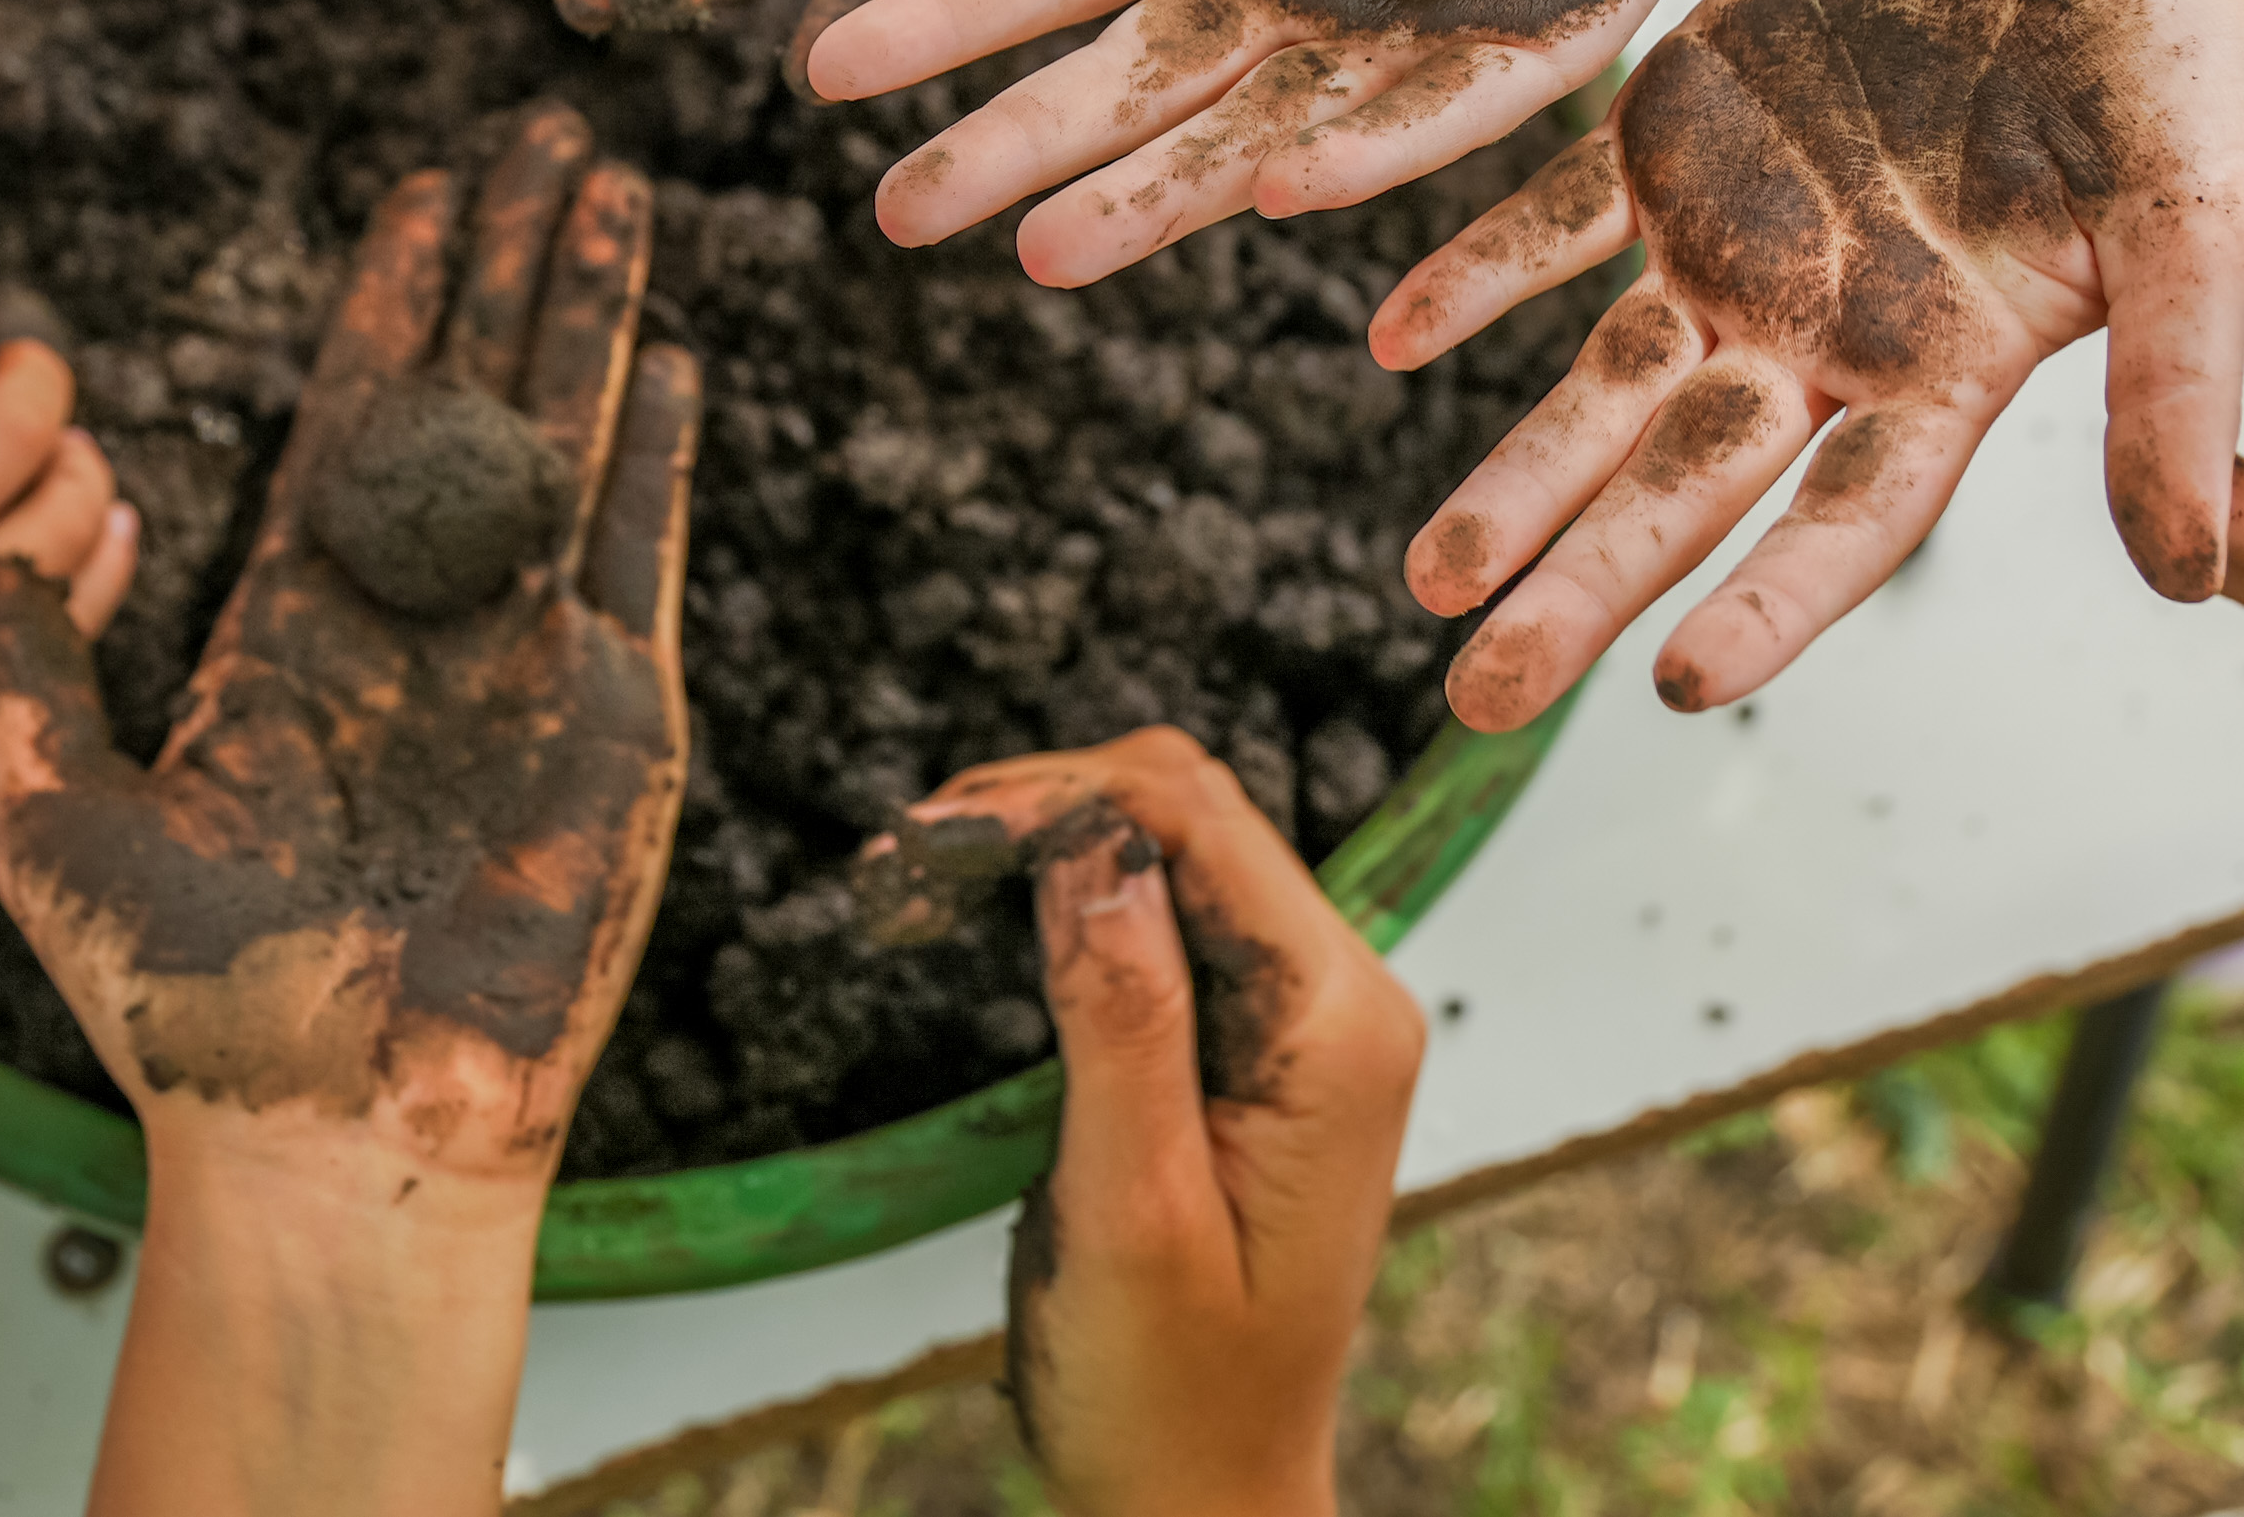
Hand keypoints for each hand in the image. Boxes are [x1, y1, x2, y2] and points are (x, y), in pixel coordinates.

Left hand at [0, 102, 697, 1182]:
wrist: (331, 1134)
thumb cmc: (190, 1012)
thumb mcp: (64, 820)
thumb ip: (22, 672)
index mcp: (300, 627)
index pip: (356, 421)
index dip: (394, 306)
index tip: (418, 196)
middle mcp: (420, 621)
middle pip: (476, 396)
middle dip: (510, 264)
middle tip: (540, 134)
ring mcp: (522, 661)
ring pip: (564, 439)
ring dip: (590, 312)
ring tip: (610, 189)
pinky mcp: (607, 718)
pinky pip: (634, 554)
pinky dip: (655, 454)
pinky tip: (670, 355)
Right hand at [805, 0, 1721, 286]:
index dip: (952, 17)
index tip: (831, 67)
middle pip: (1132, 78)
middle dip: (1020, 145)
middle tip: (899, 216)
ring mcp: (1405, 29)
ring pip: (1258, 129)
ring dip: (1158, 195)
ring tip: (1047, 256)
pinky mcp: (1529, 47)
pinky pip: (1437, 115)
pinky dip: (1363, 151)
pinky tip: (1285, 190)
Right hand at [886, 728, 1419, 1516]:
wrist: (1202, 1502)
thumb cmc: (1169, 1393)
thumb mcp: (1130, 1209)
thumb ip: (1122, 1017)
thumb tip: (1089, 841)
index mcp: (1335, 1026)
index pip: (1198, 823)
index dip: (1055, 798)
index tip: (923, 838)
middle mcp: (1342, 999)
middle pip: (1191, 815)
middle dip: (1044, 804)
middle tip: (902, 856)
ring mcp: (1303, 1019)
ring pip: (1176, 851)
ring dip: (1050, 839)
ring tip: (921, 872)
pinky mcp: (1256, 1046)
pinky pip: (1172, 919)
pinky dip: (1072, 895)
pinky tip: (988, 907)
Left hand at [1376, 0, 2243, 728]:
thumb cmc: (2166, 63)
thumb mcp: (2190, 216)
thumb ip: (2175, 383)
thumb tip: (2188, 577)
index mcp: (1944, 371)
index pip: (1845, 519)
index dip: (1770, 600)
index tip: (1680, 683)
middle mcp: (1821, 336)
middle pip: (1688, 486)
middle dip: (1585, 587)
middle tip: (1481, 695)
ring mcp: (1736, 243)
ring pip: (1603, 385)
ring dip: (1515, 479)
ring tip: (1429, 582)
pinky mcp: (1674, 137)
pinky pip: (1555, 217)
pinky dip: (1476, 272)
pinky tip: (1393, 335)